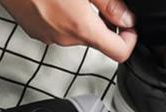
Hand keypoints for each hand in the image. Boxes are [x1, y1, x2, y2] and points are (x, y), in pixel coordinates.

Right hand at [0, 0, 136, 61]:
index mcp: (81, 27)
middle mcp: (65, 39)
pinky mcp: (35, 31)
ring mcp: (48, 37)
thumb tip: (126, 19)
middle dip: (102, 22)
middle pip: (96, 41)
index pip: (119, 52)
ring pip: (76, 33)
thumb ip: (109, 4)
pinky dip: (62, 15)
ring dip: (81, 16)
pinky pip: (57, 28)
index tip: (129, 29)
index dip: (129, 41)